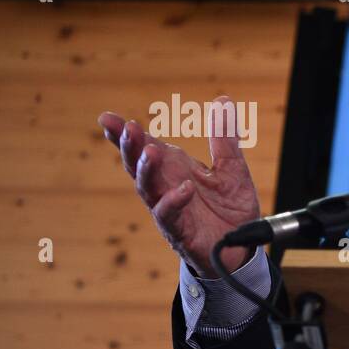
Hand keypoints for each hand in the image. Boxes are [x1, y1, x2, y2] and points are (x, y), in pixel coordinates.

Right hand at [100, 95, 261, 277]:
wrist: (242, 248)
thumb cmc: (230, 209)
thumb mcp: (232, 169)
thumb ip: (224, 138)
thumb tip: (223, 100)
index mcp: (174, 169)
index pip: (144, 147)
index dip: (123, 134)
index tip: (107, 118)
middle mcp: (165, 187)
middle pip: (137, 164)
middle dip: (129, 146)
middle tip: (128, 127)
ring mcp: (169, 209)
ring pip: (147, 188)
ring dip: (147, 169)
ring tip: (151, 151)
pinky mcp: (180, 231)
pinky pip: (170, 215)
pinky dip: (174, 200)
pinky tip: (184, 188)